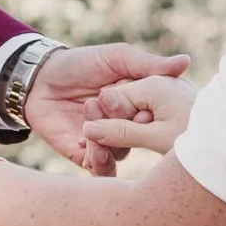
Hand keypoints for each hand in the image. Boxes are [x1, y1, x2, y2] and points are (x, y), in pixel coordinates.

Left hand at [20, 42, 190, 178]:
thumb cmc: (81, 63)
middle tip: (122, 120)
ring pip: (120, 154)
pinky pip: (99, 167)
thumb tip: (185, 62)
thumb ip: (148, 65)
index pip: (155, 118)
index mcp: (138, 106)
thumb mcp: (116, 58)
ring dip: (113, 143)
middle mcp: (125, 127)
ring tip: (100, 128)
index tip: (148, 112)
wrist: (40, 77)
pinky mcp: (84, 155)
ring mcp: (106, 143)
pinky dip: (100, 159)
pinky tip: (94, 144)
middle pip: (139, 139)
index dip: (155, 118)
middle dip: (132, 131)